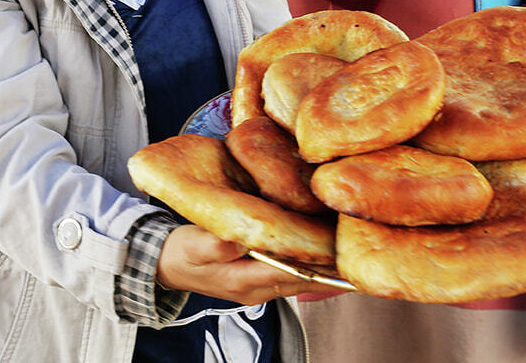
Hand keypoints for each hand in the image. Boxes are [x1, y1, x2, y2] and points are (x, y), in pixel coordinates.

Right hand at [156, 224, 345, 304]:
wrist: (164, 265)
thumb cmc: (181, 253)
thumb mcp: (196, 245)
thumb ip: (218, 245)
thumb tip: (244, 237)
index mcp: (245, 280)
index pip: (293, 272)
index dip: (319, 262)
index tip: (344, 251)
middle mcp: (258, 288)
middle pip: (305, 279)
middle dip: (331, 267)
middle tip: (360, 250)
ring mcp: (259, 286)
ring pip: (301, 278)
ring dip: (323, 266)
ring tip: (350, 248)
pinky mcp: (258, 279)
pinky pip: (291, 273)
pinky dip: (308, 262)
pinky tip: (322, 249)